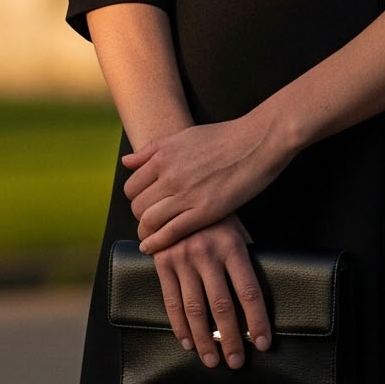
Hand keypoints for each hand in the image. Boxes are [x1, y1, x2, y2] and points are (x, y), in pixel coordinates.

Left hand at [121, 108, 290, 251]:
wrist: (258, 141)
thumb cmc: (225, 137)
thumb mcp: (183, 136)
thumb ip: (152, 150)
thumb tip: (126, 162)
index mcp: (162, 156)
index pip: (131, 187)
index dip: (135, 199)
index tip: (145, 204)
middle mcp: (169, 175)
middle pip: (137, 205)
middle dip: (140, 216)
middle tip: (150, 221)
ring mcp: (186, 194)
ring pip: (149, 220)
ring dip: (146, 231)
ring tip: (151, 236)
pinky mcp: (204, 211)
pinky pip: (170, 232)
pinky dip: (156, 243)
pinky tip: (151, 248)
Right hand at [149, 215, 270, 368]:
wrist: (175, 195)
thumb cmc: (214, 218)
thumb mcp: (236, 230)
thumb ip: (244, 259)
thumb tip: (256, 300)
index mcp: (232, 246)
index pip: (249, 291)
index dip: (257, 320)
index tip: (262, 343)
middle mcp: (206, 254)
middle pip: (222, 306)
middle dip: (230, 339)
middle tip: (236, 362)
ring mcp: (182, 259)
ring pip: (195, 309)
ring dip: (204, 340)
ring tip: (212, 360)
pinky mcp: (162, 263)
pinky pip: (171, 302)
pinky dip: (180, 326)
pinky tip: (188, 342)